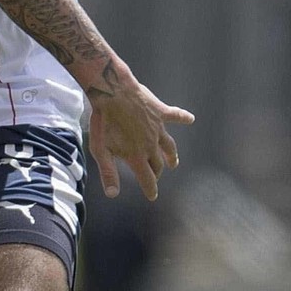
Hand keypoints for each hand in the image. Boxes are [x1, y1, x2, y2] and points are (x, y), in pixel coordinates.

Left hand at [87, 78, 193, 199]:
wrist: (112, 93)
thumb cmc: (103, 122)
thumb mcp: (100, 150)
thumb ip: (108, 173)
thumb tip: (112, 194)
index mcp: (137, 155)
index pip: (147, 179)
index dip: (150, 189)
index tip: (152, 196)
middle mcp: (151, 144)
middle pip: (158, 163)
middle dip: (157, 172)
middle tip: (155, 175)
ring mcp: (157, 128)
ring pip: (169, 146)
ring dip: (172, 155)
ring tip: (174, 161)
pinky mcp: (160, 112)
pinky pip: (175, 116)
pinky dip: (183, 118)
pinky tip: (190, 119)